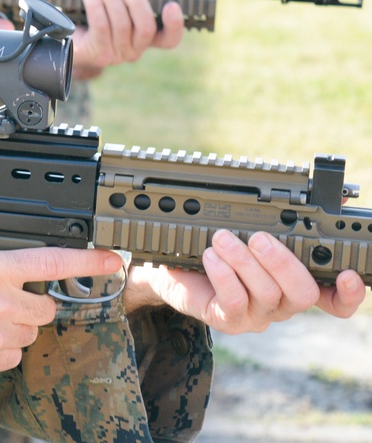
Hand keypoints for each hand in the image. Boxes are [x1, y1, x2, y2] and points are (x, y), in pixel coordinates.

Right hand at [0, 245, 121, 379]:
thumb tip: (10, 267)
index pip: (50, 262)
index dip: (87, 260)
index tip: (113, 259)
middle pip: (45, 308)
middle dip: (32, 305)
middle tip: (6, 301)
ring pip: (30, 334)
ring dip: (15, 328)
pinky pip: (12, 357)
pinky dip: (1, 350)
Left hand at [70, 0, 182, 79]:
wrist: (68, 34)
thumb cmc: (98, 15)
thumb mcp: (121, 1)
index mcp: (146, 37)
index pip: (170, 38)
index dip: (175, 24)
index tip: (172, 5)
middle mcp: (135, 49)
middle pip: (146, 28)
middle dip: (136, 1)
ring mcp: (117, 54)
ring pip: (121, 24)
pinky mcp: (98, 53)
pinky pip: (101, 25)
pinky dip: (95, 4)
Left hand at [124, 229, 367, 333]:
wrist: (175, 272)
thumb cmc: (216, 251)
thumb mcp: (247, 236)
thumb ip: (276, 226)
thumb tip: (305, 202)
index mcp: (293, 283)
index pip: (334, 299)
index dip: (348, 294)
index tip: (347, 274)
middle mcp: (281, 303)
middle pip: (302, 293)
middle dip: (283, 262)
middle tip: (258, 238)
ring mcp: (257, 315)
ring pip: (267, 294)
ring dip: (244, 262)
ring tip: (223, 239)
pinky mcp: (229, 321)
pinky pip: (235, 302)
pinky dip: (224, 275)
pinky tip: (211, 257)